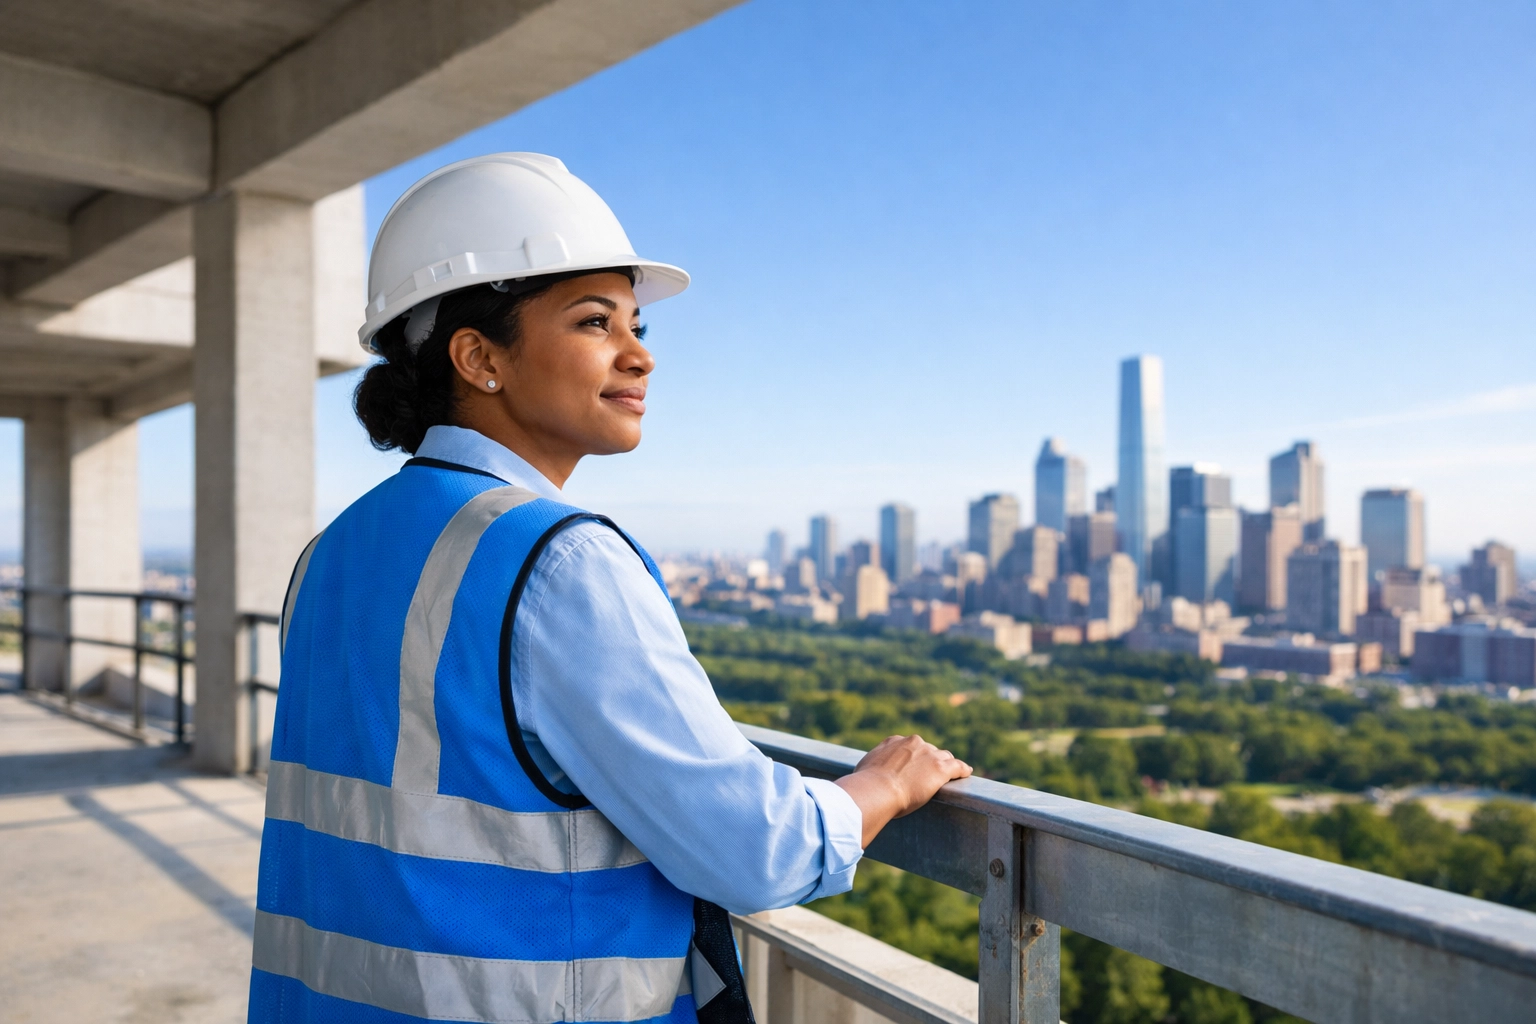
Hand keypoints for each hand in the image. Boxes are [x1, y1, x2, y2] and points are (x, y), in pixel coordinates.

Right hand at [833, 734, 972, 847]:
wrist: (877, 789)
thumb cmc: (865, 786)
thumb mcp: (862, 771)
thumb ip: (868, 772)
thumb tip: (858, 784)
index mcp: (893, 741)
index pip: (908, 745)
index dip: (911, 756)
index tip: (912, 765)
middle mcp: (912, 743)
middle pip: (927, 749)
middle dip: (928, 760)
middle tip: (928, 774)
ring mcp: (928, 754)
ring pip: (943, 757)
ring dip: (946, 764)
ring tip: (950, 774)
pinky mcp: (941, 768)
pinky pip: (957, 766)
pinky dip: (962, 769)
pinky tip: (967, 773)